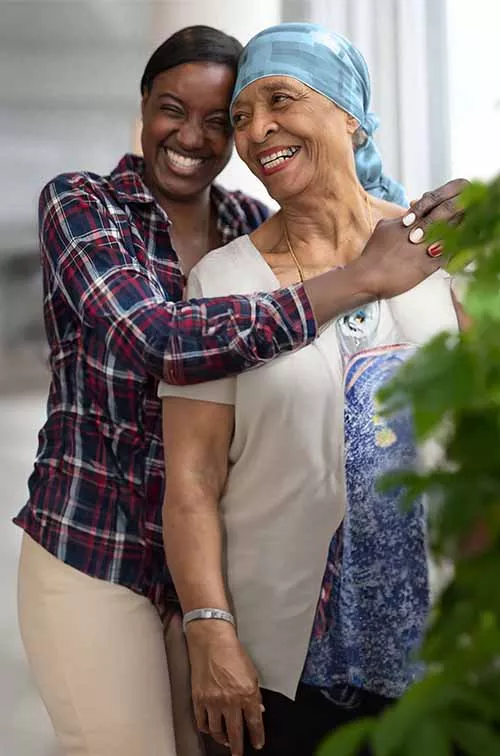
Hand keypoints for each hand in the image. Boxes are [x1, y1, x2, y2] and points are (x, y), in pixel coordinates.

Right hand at [186, 621, 263, 755]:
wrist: (211, 640)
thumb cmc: (232, 652)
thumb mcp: (252, 672)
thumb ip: (255, 694)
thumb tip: (258, 710)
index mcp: (247, 693)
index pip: (255, 723)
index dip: (257, 736)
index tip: (257, 744)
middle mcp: (230, 701)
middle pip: (236, 733)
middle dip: (238, 747)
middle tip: (239, 753)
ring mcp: (213, 702)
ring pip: (217, 731)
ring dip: (222, 740)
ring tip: (226, 742)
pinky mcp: (198, 699)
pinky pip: (202, 722)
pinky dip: (207, 729)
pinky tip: (211, 729)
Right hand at [354, 178, 468, 299]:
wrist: (366, 277)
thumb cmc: (372, 255)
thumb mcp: (383, 229)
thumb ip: (398, 220)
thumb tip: (408, 214)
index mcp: (406, 222)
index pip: (430, 206)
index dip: (443, 205)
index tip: (450, 206)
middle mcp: (415, 232)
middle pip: (443, 216)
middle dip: (455, 213)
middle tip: (464, 213)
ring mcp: (421, 249)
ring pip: (448, 235)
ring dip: (460, 232)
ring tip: (467, 231)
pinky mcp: (425, 267)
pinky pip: (447, 258)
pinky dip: (458, 254)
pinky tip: (464, 252)